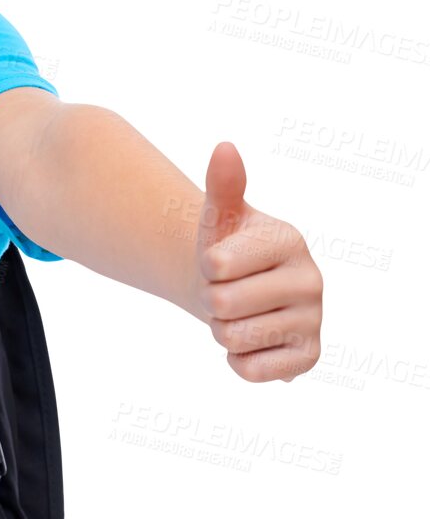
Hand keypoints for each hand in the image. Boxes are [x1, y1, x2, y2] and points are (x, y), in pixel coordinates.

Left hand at [192, 141, 322, 382]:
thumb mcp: (218, 216)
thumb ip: (222, 185)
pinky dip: (236, 359)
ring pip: (232, 338)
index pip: (215, 266)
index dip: (203, 267)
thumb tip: (224, 148)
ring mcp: (314, 321)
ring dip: (221, 330)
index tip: (219, 261)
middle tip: (227, 290)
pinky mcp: (308, 358)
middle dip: (210, 301)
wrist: (235, 289)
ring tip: (240, 312)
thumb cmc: (225, 247)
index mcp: (289, 240)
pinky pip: (250, 371)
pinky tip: (251, 340)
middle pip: (222, 305)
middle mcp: (312, 281)